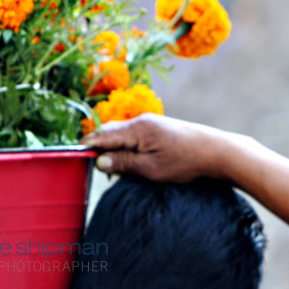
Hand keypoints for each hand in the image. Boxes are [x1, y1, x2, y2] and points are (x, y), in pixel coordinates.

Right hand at [80, 114, 236, 182]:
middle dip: (95, 148)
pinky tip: (123, 161)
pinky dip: (123, 148)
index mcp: (137, 128)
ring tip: (104, 167)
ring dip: (110, 149)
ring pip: (119, 135)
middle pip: (108, 133)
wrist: (217, 151)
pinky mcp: (157, 129)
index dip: (86, 147)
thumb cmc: (186, 161)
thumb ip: (123, 163)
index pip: (102, 136)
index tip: (71, 157)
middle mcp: (141, 121)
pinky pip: (131, 137)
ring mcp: (150, 124)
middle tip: (83, 165)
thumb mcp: (151, 168)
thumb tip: (99, 161)